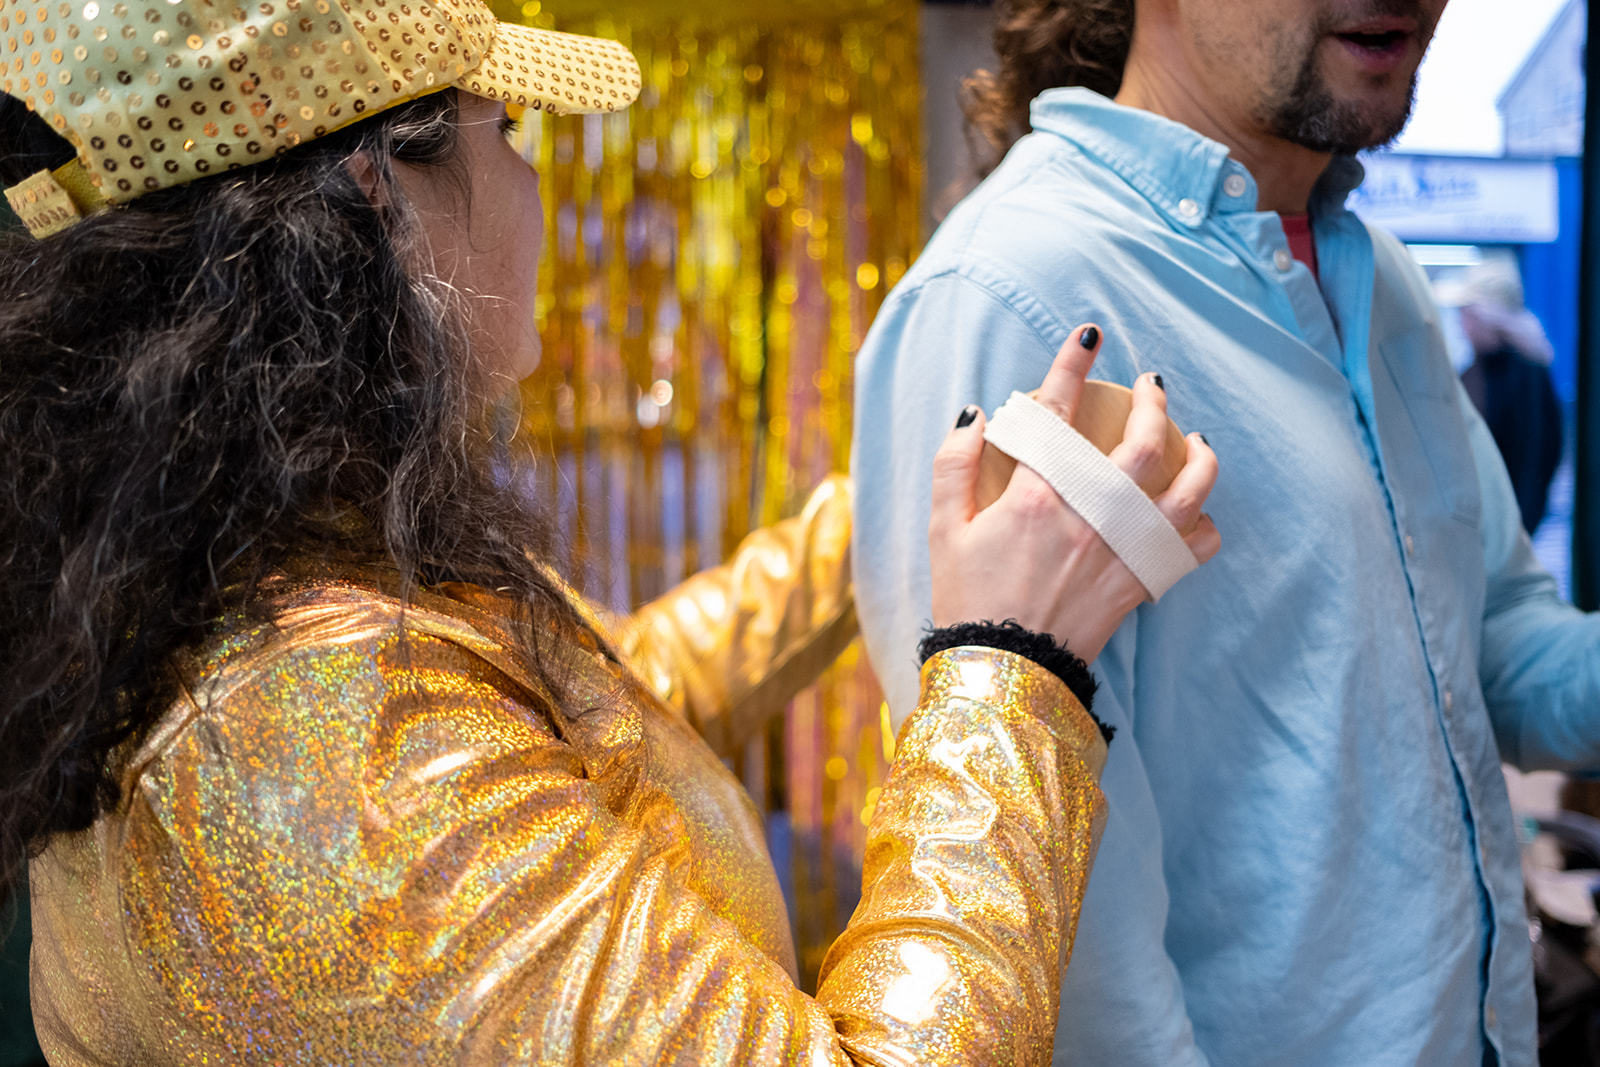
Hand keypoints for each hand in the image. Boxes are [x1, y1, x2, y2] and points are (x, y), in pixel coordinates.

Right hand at [928, 324, 1220, 662]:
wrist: (1003, 671)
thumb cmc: (968, 601)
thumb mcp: (941, 530)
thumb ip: (953, 465)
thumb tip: (974, 415)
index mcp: (1036, 495)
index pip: (1059, 409)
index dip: (1072, 362)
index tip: (1087, 333)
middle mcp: (1088, 515)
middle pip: (1142, 441)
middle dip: (1153, 401)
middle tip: (1151, 383)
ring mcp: (1120, 550)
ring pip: (1186, 489)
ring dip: (1199, 455)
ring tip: (1197, 437)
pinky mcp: (1138, 583)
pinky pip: (1192, 549)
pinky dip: (1204, 527)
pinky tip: (1198, 514)